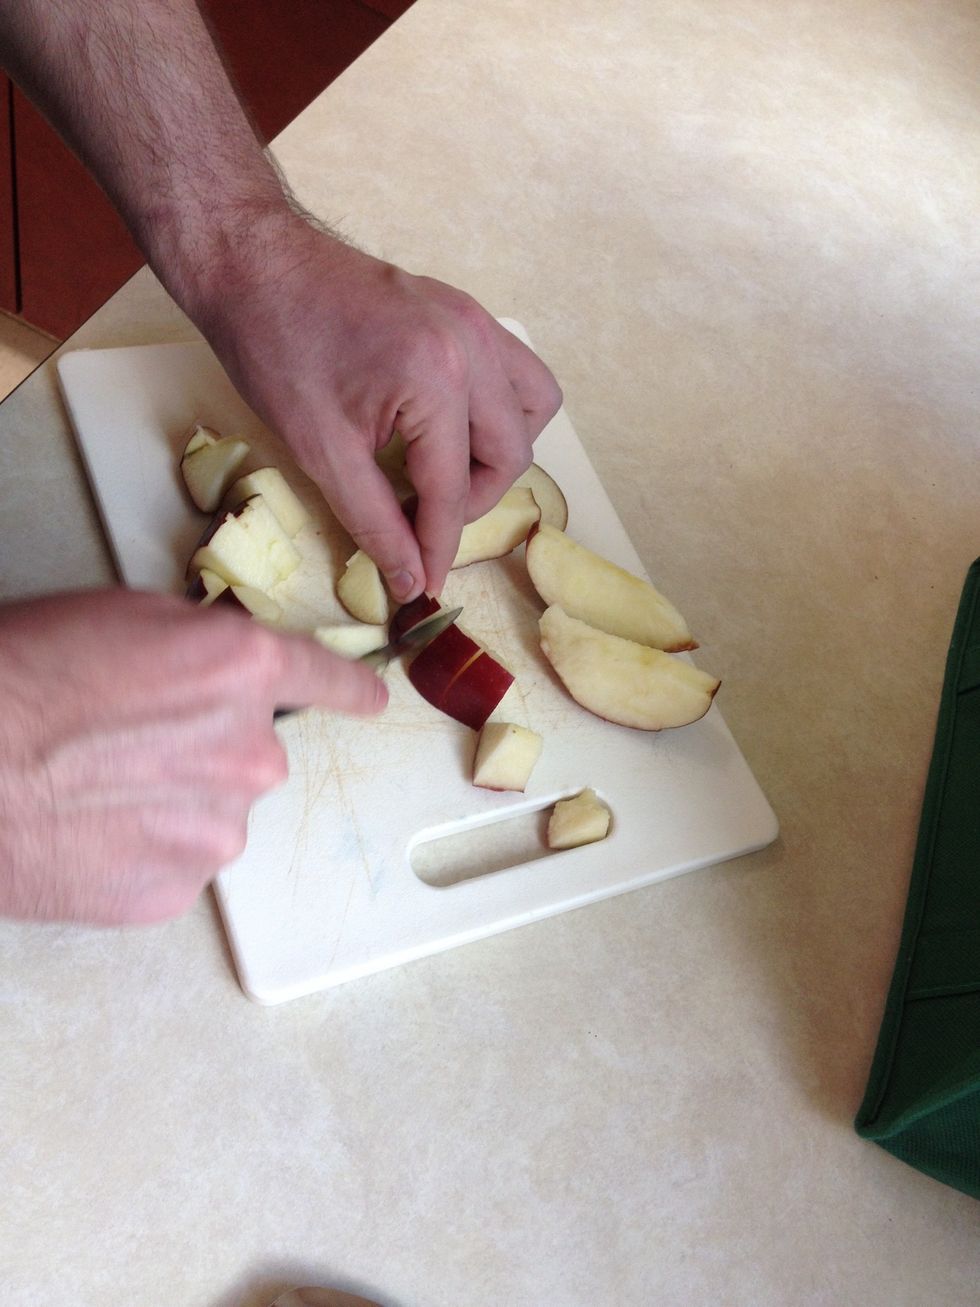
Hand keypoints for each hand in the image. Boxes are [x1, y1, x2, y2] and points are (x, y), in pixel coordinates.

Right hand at [0, 589, 385, 924]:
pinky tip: (91, 831)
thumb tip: (222, 671)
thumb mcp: (124, 619)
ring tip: (95, 788)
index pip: (324, 680)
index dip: (352, 690)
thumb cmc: (25, 672)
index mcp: (243, 672)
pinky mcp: (174, 892)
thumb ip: (201, 645)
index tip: (375, 702)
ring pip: (213, 813)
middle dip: (206, 748)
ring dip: (173, 802)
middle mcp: (251, 755)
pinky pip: (176, 863)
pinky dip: (143, 850)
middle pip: (251, 753)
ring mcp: (216, 832)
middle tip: (126, 742)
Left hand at [195, 211, 562, 598]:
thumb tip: (409, 579)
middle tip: (421, 521)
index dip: (437, 549)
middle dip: (471, 504)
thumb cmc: (274, 349)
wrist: (253, 265)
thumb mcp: (320, 450)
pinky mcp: (466, 312)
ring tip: (446, 473)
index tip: (422, 586)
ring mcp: (476, 322)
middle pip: (510, 455)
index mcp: (436, 380)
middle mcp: (472, 347)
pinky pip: (516, 372)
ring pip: (533, 409)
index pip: (454, 491)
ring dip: (500, 454)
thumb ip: (375, 521)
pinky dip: (499, 411)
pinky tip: (451, 429)